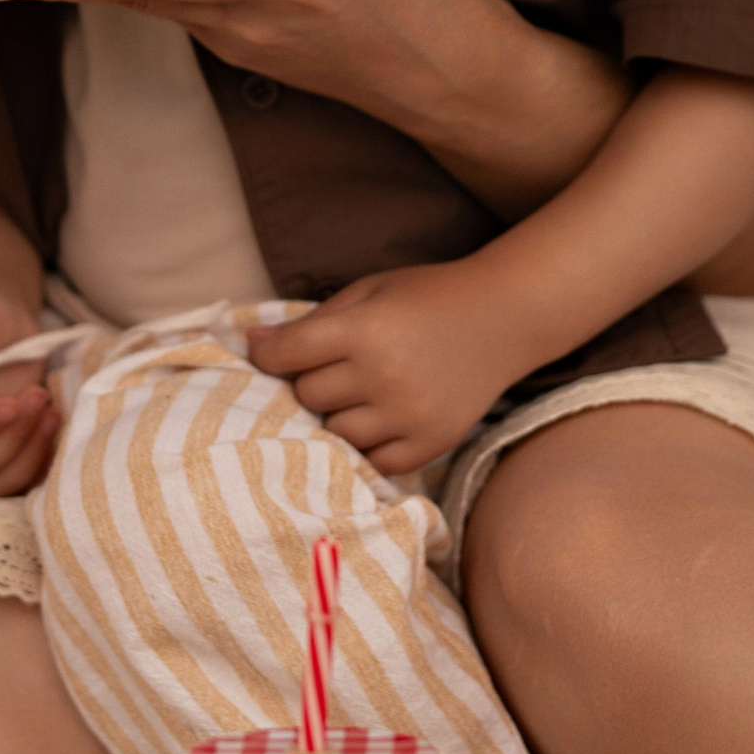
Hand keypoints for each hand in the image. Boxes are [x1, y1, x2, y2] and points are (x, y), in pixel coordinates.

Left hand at [247, 259, 530, 476]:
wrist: (501, 318)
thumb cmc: (426, 296)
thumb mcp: (368, 291)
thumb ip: (311, 322)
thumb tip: (252, 346)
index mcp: (365, 330)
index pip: (289, 355)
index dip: (268, 354)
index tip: (266, 353)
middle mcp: (385, 377)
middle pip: (309, 397)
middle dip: (310, 382)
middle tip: (332, 366)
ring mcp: (409, 416)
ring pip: (337, 433)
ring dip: (338, 415)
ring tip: (360, 391)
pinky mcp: (431, 445)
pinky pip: (374, 461)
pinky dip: (369, 442)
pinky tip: (380, 416)